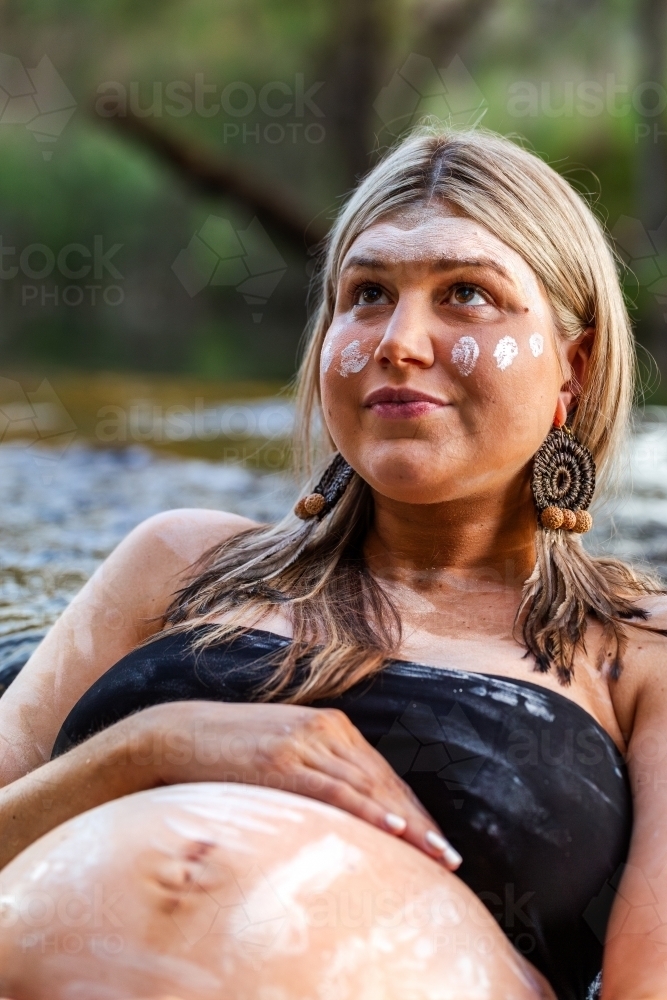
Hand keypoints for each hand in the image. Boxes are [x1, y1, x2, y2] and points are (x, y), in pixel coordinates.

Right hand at [130, 700, 462, 869]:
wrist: (176, 734)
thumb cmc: (229, 753)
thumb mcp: (282, 755)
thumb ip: (314, 771)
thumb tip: (341, 813)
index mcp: (330, 726)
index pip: (382, 774)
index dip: (413, 809)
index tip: (437, 842)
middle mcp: (325, 729)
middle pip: (384, 781)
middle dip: (420, 822)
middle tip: (449, 858)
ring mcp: (304, 741)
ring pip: (368, 787)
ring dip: (407, 824)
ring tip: (435, 856)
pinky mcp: (282, 759)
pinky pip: (335, 790)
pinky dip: (368, 810)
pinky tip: (394, 830)